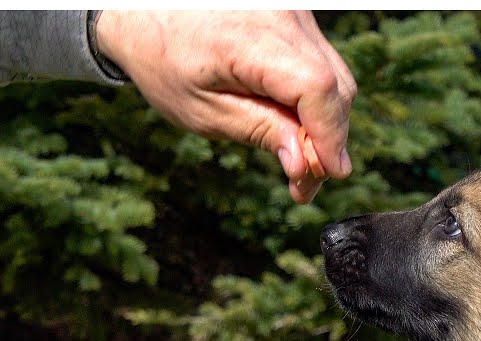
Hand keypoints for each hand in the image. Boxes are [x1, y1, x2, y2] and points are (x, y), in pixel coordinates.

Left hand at [93, 10, 356, 202]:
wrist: (144, 10)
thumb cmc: (163, 58)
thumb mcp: (201, 110)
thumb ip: (258, 132)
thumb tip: (304, 164)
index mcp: (249, 40)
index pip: (315, 86)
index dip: (330, 134)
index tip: (332, 174)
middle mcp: (281, 17)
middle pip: (334, 85)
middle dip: (328, 139)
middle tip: (305, 183)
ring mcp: (293, 12)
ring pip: (335, 75)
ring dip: (324, 121)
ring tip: (298, 158)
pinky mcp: (296, 16)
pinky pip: (322, 62)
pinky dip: (314, 98)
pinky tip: (293, 124)